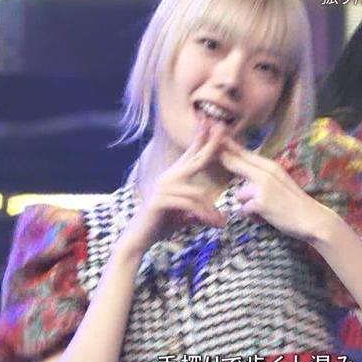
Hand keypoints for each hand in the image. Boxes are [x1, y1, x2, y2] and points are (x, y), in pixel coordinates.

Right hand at [115, 121, 227, 259]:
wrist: (138, 239)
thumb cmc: (161, 225)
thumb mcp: (185, 215)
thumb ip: (199, 210)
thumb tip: (220, 215)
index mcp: (173, 176)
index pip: (191, 153)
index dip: (201, 137)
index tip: (212, 121)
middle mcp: (167, 177)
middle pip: (195, 159)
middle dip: (211, 143)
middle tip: (223, 127)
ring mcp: (162, 187)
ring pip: (197, 193)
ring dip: (211, 211)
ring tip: (222, 223)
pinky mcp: (160, 200)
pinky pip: (189, 205)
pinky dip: (204, 216)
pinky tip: (213, 224)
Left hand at [218, 136, 336, 243]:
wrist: (313, 219)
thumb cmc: (295, 203)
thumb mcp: (280, 183)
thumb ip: (263, 177)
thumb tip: (245, 179)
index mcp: (271, 166)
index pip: (245, 153)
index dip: (228, 144)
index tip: (214, 135)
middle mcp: (266, 173)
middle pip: (237, 162)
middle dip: (222, 157)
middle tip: (209, 149)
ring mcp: (263, 187)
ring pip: (239, 194)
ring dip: (246, 204)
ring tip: (262, 209)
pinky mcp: (261, 203)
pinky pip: (244, 210)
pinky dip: (251, 216)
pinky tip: (264, 217)